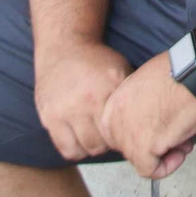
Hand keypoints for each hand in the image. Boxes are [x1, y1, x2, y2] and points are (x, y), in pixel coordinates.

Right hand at [34, 42, 131, 160]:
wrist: (64, 47)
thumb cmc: (96, 61)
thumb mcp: (120, 68)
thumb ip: (130, 93)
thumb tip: (146, 119)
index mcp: (108, 86)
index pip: (120, 128)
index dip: (123, 134)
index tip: (123, 130)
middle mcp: (86, 100)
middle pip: (102, 143)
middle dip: (108, 143)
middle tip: (109, 136)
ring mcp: (65, 110)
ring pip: (83, 149)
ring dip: (91, 147)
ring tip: (94, 137)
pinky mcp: (49, 116)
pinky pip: (65, 148)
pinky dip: (74, 149)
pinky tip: (79, 138)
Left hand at [99, 52, 195, 179]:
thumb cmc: (182, 70)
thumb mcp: (148, 81)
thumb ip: (139, 102)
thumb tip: (147, 119)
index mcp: (116, 100)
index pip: (117, 131)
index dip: (139, 134)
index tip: (157, 131)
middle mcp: (116, 117)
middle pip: (127, 146)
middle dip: (152, 145)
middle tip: (174, 137)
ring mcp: (128, 132)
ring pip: (139, 159)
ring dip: (163, 155)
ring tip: (184, 141)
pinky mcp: (144, 146)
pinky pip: (150, 170)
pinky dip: (167, 167)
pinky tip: (181, 152)